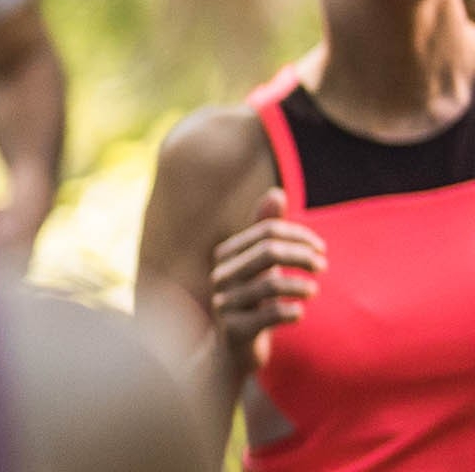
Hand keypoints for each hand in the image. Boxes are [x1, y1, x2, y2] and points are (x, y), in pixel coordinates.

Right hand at [212, 189, 327, 364]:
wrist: (233, 349)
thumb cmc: (252, 300)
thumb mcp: (259, 265)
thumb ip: (266, 230)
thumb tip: (276, 192)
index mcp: (226, 255)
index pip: (267, 231)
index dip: (299, 236)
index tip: (321, 249)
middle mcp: (221, 276)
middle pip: (268, 252)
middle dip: (303, 256)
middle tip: (323, 266)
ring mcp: (225, 303)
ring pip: (270, 284)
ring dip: (301, 286)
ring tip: (313, 291)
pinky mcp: (234, 330)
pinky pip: (269, 315)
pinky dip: (291, 312)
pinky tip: (299, 313)